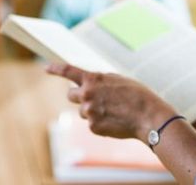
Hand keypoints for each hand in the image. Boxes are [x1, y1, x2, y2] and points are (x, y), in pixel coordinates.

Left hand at [48, 63, 175, 141]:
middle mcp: (87, 95)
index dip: (56, 69)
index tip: (47, 68)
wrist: (148, 116)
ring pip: (83, 111)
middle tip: (91, 98)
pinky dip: (101, 122)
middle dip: (78, 95)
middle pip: (71, 95)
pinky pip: (92, 123)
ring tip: (113, 110)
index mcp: (93, 79)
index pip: (69, 71)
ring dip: (93, 110)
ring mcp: (89, 112)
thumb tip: (89, 86)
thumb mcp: (118, 80)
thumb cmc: (137, 95)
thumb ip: (100, 81)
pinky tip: (115, 120)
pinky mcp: (93, 127)